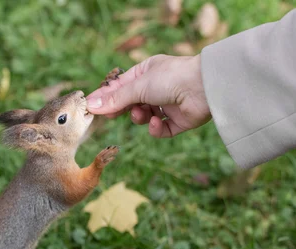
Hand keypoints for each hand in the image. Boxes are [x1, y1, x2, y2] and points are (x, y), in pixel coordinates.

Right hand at [86, 55, 211, 137]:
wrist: (204, 88)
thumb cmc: (171, 77)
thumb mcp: (138, 86)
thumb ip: (115, 99)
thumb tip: (91, 106)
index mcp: (147, 72)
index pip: (121, 86)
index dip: (107, 97)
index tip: (91, 107)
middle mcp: (157, 87)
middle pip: (131, 103)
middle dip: (123, 109)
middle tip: (111, 116)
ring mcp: (168, 104)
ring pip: (144, 117)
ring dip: (140, 118)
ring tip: (142, 114)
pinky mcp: (178, 121)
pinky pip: (160, 129)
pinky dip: (156, 128)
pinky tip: (157, 123)